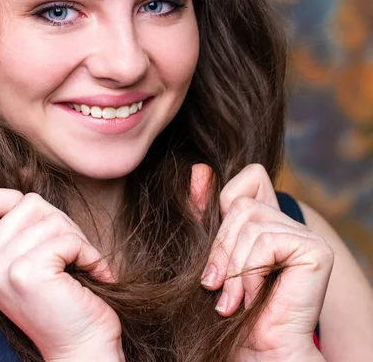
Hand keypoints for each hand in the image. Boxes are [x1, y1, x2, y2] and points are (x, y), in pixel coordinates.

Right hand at [0, 189, 123, 361]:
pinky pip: (67, 237)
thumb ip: (21, 220)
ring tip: (79, 266)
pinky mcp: (25, 273)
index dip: (12, 199)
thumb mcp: (31, 256)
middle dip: (60, 224)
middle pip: (27, 202)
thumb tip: (25, 168)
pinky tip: (93, 275)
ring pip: (50, 218)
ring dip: (78, 240)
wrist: (83, 348)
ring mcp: (1, 269)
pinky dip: (90, 253)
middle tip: (70, 257)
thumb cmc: (65, 298)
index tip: (38, 227)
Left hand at [193, 163, 332, 361]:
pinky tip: (250, 297)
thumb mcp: (210, 253)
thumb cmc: (229, 309)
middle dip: (220, 248)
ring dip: (232, 266)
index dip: (225, 203)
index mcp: (266, 221)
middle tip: (216, 286)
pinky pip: (265, 241)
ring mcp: (304, 235)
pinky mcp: (314, 250)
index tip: (218, 252)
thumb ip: (205, 212)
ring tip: (231, 299)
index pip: (250, 177)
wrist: (257, 353)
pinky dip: (249, 271)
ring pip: (249, 221)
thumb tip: (198, 169)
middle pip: (240, 203)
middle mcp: (288, 223)